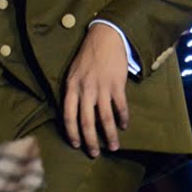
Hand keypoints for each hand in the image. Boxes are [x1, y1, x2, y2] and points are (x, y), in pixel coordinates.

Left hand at [63, 22, 129, 156]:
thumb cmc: (86, 56)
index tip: (76, 144)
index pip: (68, 115)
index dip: (72, 132)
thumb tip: (73, 111)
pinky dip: (122, 118)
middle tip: (94, 153)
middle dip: (90, 140)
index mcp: (71, 87)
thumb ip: (72, 91)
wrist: (105, 38)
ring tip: (113, 147)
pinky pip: (120, 106)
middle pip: (86, 121)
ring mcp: (102, 88)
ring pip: (105, 118)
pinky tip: (124, 126)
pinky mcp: (117, 85)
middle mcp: (85, 90)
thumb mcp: (72, 72)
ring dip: (109, 135)